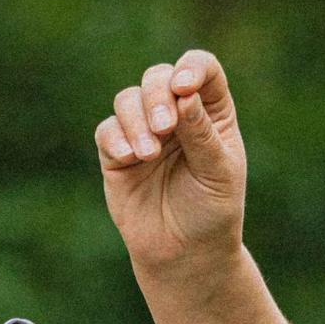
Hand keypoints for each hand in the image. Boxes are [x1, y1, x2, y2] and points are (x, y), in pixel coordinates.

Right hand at [96, 48, 247, 282]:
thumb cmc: (211, 212)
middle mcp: (175, 113)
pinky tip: (130, 157)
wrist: (186, 255)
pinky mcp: (117, 155)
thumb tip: (182, 94)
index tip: (185, 89)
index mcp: (210, 111)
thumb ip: (200, 133)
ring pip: (128, 100)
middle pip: (158, 77)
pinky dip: (116, 139)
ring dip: (136, 119)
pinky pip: (107, 132)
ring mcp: (143, 131)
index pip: (202, 69)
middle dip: (158, 96)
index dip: (192, 68)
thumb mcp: (217, 172)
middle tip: (165, 127)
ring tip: (148, 153)